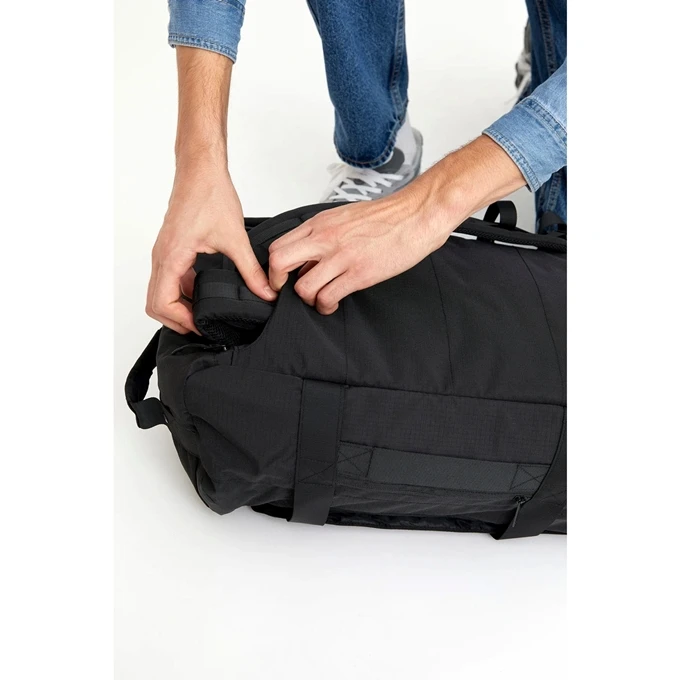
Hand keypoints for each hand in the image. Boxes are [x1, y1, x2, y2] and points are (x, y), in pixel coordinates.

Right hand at [147, 163, 276, 333]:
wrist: (201, 170)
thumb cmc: (210, 195)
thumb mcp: (235, 238)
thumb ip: (251, 270)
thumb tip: (265, 292)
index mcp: (172, 256)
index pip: (162, 302)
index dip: (180, 321)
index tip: (203, 326)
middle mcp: (162, 256)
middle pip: (155, 303)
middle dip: (175, 320)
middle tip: (202, 326)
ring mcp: (164, 252)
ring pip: (160, 292)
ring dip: (177, 306)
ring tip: (204, 314)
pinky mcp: (171, 248)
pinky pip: (169, 278)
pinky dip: (181, 291)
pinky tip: (205, 292)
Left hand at [268, 187, 450, 314]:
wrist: (416, 215)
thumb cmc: (386, 217)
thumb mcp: (345, 217)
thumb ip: (323, 235)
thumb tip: (309, 258)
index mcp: (320, 224)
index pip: (278, 246)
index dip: (274, 267)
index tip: (280, 278)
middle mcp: (325, 239)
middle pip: (279, 263)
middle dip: (278, 283)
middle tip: (288, 292)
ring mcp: (341, 257)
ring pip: (303, 287)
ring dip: (308, 299)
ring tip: (319, 299)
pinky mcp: (358, 273)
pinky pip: (328, 297)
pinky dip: (325, 306)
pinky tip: (333, 304)